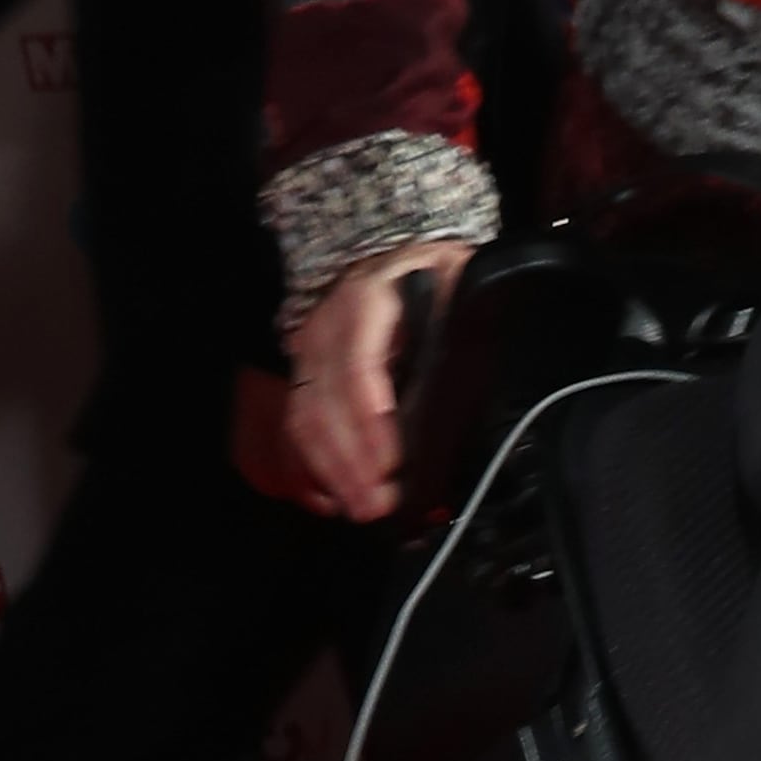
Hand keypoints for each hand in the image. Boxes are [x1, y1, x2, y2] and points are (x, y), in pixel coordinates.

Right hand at [278, 236, 478, 521]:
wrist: (392, 250)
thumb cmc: (434, 277)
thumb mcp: (455, 294)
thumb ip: (455, 342)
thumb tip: (459, 405)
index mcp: (366, 303)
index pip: (360, 369)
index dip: (373, 423)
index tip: (392, 466)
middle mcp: (327, 330)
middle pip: (328, 404)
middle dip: (353, 463)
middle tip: (381, 507)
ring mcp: (309, 352)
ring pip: (308, 418)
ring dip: (334, 471)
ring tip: (363, 510)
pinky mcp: (305, 374)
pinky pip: (300, 424)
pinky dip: (315, 463)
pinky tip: (335, 496)